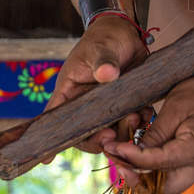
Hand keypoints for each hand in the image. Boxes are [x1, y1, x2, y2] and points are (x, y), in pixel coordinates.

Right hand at [42, 15, 151, 153]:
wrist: (126, 34)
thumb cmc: (104, 38)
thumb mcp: (100, 48)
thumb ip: (103, 62)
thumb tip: (106, 75)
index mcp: (70, 93)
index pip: (58, 121)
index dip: (53, 141)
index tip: (47, 160)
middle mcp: (85, 106)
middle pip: (86, 135)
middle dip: (100, 140)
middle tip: (113, 137)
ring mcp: (105, 108)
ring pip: (110, 133)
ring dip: (123, 132)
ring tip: (136, 118)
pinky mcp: (124, 107)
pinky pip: (130, 125)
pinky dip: (139, 124)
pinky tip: (146, 113)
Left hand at [103, 69, 193, 193]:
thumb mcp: (175, 107)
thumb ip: (155, 134)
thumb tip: (131, 154)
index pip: (160, 164)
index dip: (133, 158)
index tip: (114, 147)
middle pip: (164, 190)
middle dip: (136, 178)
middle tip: (116, 160)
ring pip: (164, 186)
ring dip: (141, 174)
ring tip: (122, 153)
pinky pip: (169, 175)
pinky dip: (151, 168)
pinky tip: (137, 151)